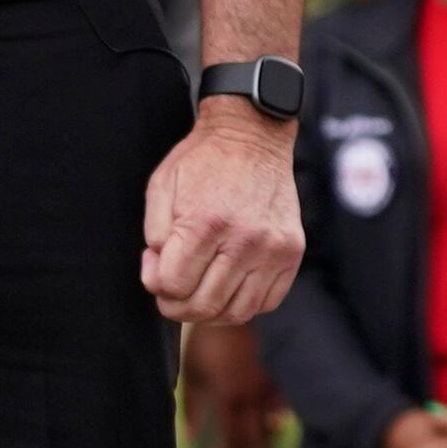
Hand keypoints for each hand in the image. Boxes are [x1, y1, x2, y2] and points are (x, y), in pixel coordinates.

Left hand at [142, 106, 306, 325]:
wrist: (253, 135)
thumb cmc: (203, 161)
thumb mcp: (162, 188)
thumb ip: (155, 239)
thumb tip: (161, 278)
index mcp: (205, 222)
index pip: (173, 287)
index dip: (156, 283)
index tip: (157, 264)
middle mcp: (243, 239)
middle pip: (203, 306)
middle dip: (177, 305)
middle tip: (174, 287)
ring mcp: (272, 248)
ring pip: (236, 311)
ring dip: (211, 310)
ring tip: (202, 288)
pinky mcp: (291, 251)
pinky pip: (268, 301)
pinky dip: (244, 303)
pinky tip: (231, 285)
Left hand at [179, 321, 286, 447]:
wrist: (240, 300)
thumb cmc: (211, 335)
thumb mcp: (194, 369)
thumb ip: (193, 405)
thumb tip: (191, 437)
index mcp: (232, 397)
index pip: (234, 439)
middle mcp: (257, 395)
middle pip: (257, 436)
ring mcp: (276, 382)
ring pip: (275, 421)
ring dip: (265, 436)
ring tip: (255, 443)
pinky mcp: (288, 368)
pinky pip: (288, 400)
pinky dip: (281, 412)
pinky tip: (274, 415)